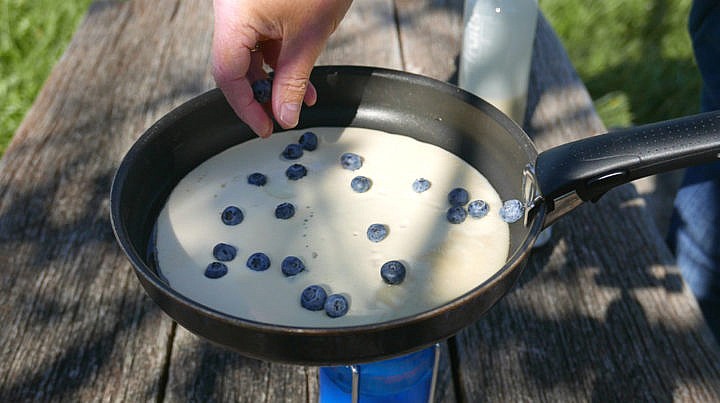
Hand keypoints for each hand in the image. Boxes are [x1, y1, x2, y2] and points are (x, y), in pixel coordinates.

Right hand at [212, 0, 351, 136]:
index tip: (265, 127)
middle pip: (235, 65)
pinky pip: (260, 36)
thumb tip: (284, 115)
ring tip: (302, 96)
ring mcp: (242, 5)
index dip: (246, 108)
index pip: (227, 76)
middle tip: (282, 116)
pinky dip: (279, 57)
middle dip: (263, 94)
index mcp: (234, 16)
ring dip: (275, 78)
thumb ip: (292, 82)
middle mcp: (230, 10)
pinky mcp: (256, 2)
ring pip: (249, 53)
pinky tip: (300, 74)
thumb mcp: (309, 38)